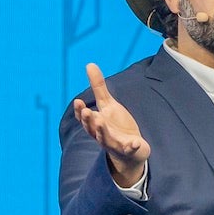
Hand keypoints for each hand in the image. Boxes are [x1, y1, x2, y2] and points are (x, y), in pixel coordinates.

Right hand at [71, 63, 147, 186]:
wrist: (132, 149)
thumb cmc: (117, 125)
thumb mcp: (108, 105)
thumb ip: (99, 87)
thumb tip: (89, 64)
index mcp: (96, 123)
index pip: (85, 118)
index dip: (81, 112)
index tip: (79, 102)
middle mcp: (102, 135)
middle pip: (92, 129)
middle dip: (89, 121)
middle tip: (87, 111)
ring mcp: (115, 144)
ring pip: (106, 139)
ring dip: (102, 131)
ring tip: (100, 121)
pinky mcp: (129, 150)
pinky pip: (129, 149)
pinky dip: (131, 147)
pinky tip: (134, 143)